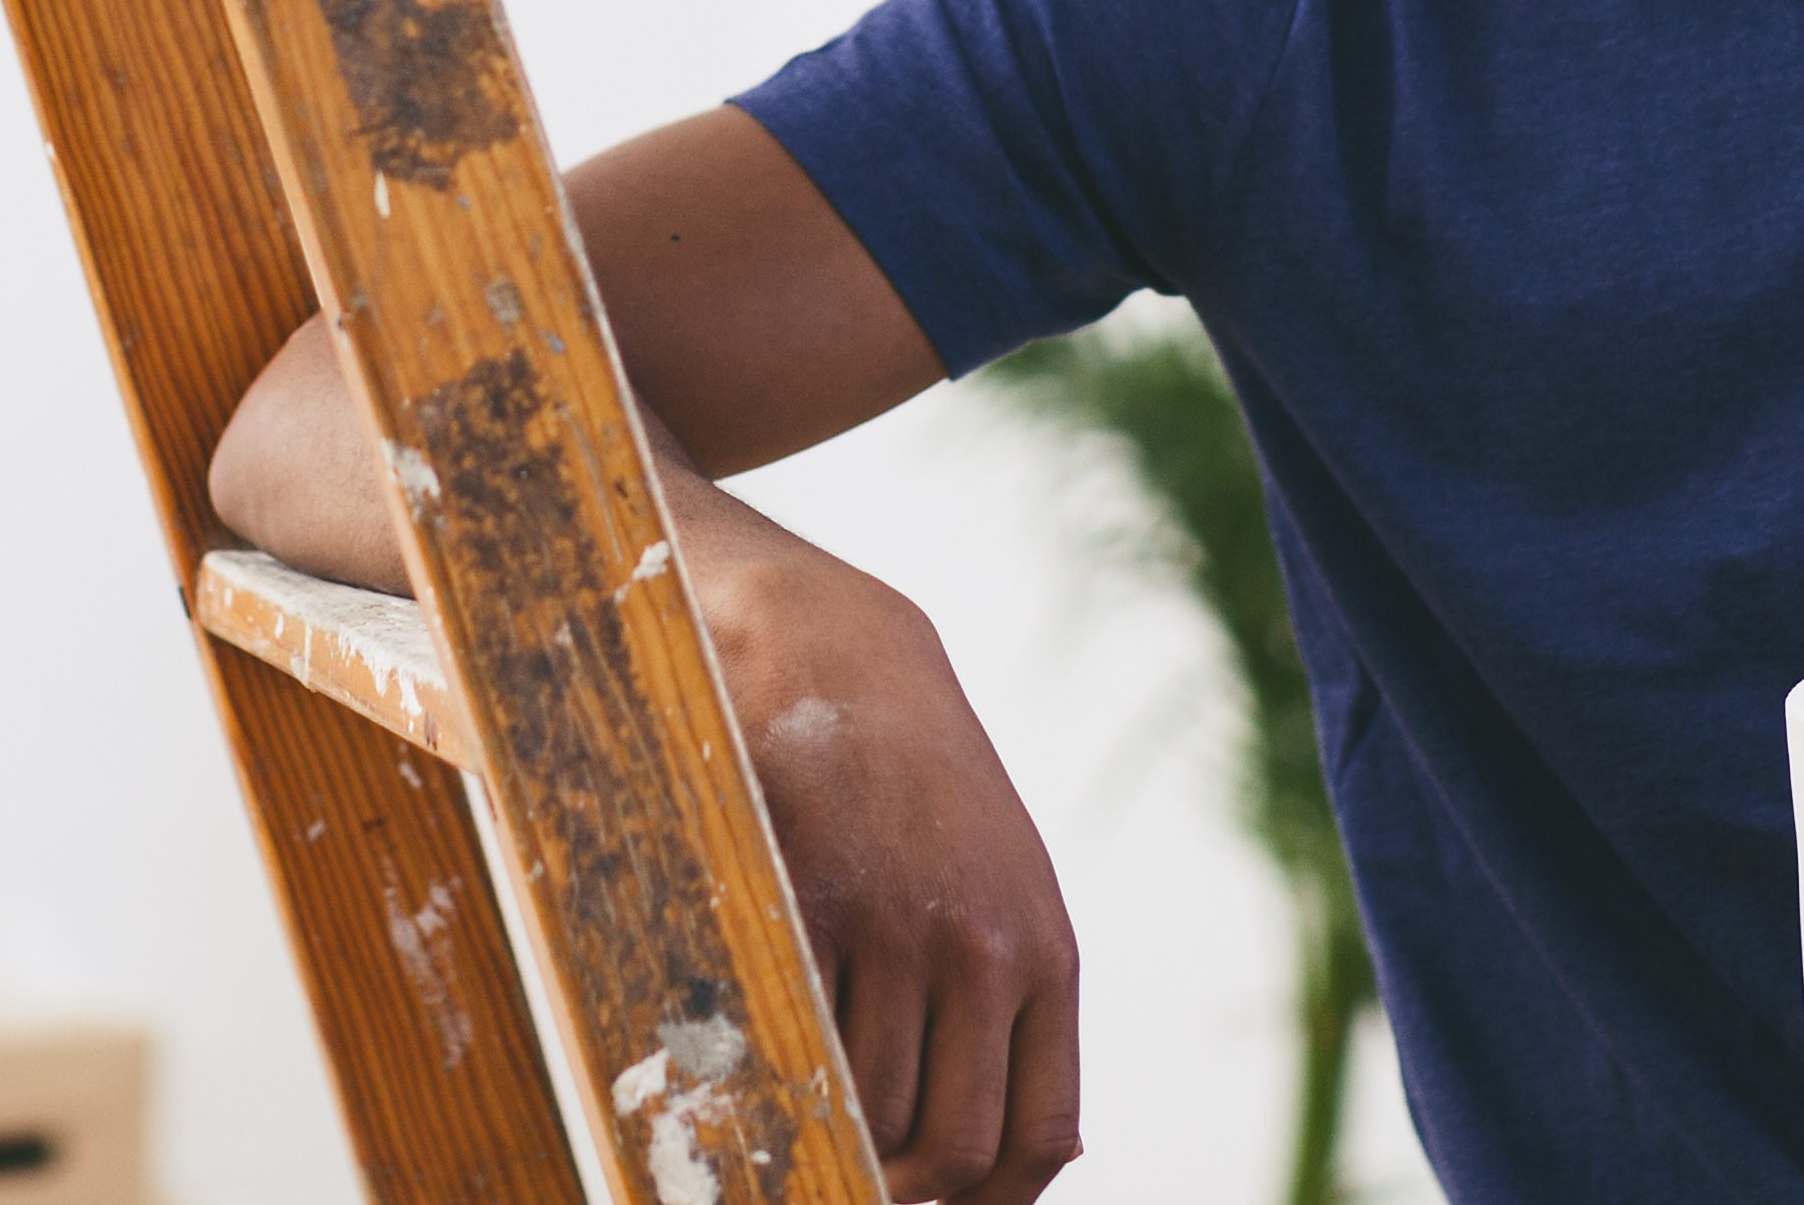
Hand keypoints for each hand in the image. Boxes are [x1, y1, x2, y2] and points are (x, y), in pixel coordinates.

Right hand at [701, 536, 1084, 1201]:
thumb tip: (1030, 1158)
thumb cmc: (917, 790)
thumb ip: (1013, 1006)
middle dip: (900, 1192)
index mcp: (1043, 954)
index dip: (984, 1204)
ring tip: (801, 1106)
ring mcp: (895, 928)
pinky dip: (774, 1069)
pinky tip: (761, 1047)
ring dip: (828, 1129)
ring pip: (865, 1110)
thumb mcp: (1001, 889)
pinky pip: (794, 1041)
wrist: (836, 654)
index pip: (1037, 1139)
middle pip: (952, 1150)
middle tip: (854, 1178)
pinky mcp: (809, 902)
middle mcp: (983, 949)